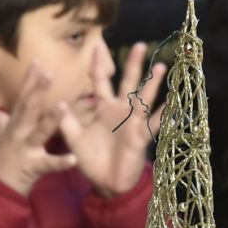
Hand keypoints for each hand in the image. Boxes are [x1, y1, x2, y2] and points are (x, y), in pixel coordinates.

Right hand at [0, 61, 76, 196]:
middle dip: (38, 90)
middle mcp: (18, 134)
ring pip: (39, 132)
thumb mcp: (0, 142)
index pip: (22, 98)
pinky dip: (61, 162)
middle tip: (49, 72)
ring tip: (64, 105)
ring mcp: (24, 150)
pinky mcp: (32, 167)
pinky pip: (48, 164)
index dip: (30, 80)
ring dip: (51, 119)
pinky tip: (74, 158)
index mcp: (14, 126)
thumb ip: (1, 125)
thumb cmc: (0, 166)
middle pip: (29, 109)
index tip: (38, 60)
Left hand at [57, 41, 164, 197]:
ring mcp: (132, 122)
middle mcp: (120, 110)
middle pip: (128, 82)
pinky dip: (163, 114)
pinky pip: (154, 124)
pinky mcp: (140, 137)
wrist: (105, 183)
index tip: (97, 45)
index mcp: (103, 108)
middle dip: (134, 65)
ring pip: (143, 98)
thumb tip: (56, 101)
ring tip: (160, 66)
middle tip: (141, 44)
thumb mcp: (74, 138)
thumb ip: (66, 120)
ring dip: (152, 83)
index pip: (100, 81)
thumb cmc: (91, 159)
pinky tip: (171, 103)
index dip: (98, 64)